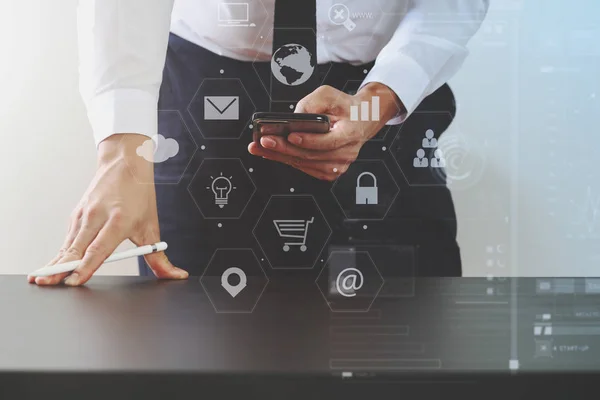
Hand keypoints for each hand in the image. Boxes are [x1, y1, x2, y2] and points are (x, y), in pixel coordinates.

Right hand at [28, 134, 188, 285]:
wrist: (125, 163)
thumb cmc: (140, 195)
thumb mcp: (152, 227)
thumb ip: (160, 258)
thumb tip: (176, 276)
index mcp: (118, 220)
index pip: (98, 249)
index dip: (85, 267)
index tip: (74, 281)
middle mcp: (97, 216)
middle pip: (76, 248)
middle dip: (59, 268)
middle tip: (45, 282)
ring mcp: (83, 214)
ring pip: (68, 244)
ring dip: (54, 262)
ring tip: (41, 278)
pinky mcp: (76, 214)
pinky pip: (68, 239)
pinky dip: (60, 253)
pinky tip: (52, 266)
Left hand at [248, 83, 402, 180]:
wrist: (362, 119)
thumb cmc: (345, 107)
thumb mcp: (330, 95)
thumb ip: (312, 103)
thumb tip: (294, 118)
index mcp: (350, 132)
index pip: (328, 142)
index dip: (308, 140)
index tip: (290, 136)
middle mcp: (346, 152)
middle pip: (311, 155)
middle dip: (283, 148)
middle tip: (264, 141)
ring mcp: (338, 164)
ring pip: (305, 163)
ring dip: (281, 157)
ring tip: (261, 148)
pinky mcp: (330, 170)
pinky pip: (306, 168)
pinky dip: (288, 160)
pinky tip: (273, 154)